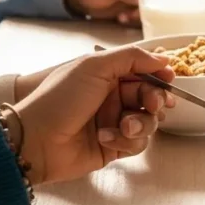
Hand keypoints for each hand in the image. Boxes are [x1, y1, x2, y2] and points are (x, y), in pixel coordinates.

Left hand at [11, 46, 176, 184]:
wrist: (35, 141)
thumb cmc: (59, 99)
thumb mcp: (94, 66)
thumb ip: (132, 57)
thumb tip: (164, 58)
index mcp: (108, 75)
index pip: (145, 72)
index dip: (160, 75)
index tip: (170, 78)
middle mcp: (113, 97)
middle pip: (152, 97)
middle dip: (155, 100)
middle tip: (151, 105)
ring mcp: (115, 122)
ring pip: (149, 121)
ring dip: (141, 123)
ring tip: (123, 126)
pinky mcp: (115, 146)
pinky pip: (138, 143)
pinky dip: (127, 140)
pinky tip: (106, 139)